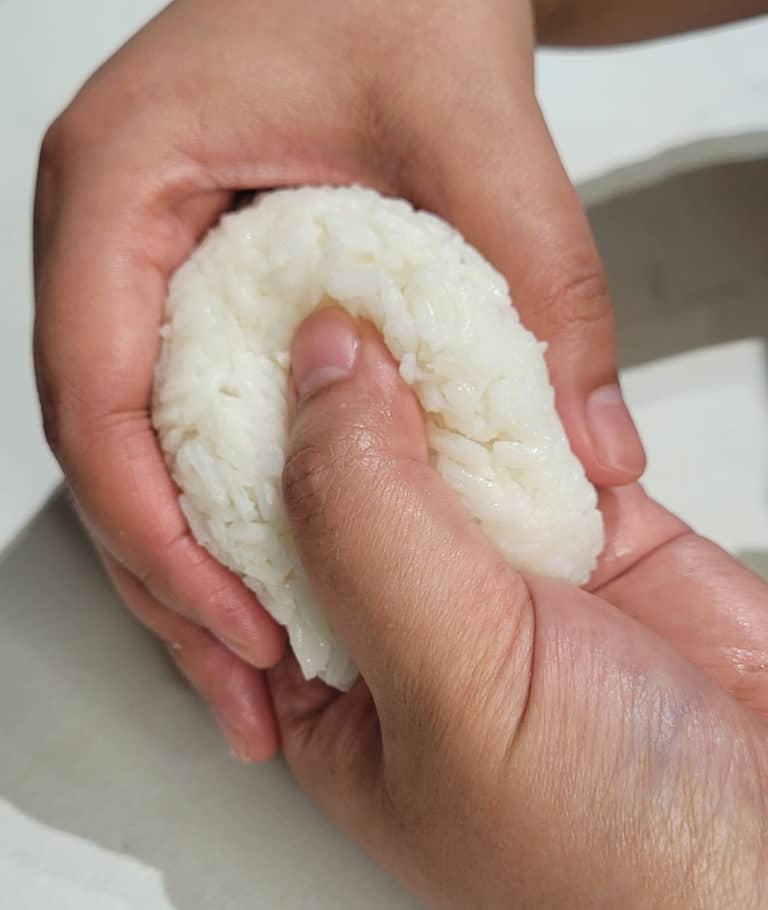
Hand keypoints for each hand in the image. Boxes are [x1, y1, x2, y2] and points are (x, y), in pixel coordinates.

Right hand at [33, 0, 644, 758]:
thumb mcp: (477, 125)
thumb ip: (540, 288)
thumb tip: (595, 455)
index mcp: (123, 183)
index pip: (96, 391)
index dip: (152, 528)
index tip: (231, 621)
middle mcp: (104, 238)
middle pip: (101, 446)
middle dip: (164, 576)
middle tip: (242, 682)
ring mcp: (136, 270)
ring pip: (133, 449)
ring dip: (186, 562)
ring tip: (252, 665)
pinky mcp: (188, 296)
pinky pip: (180, 422)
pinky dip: (221, 506)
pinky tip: (275, 572)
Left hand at [270, 308, 767, 909]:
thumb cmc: (618, 861)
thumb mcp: (452, 690)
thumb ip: (371, 528)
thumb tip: (319, 379)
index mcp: (328, 687)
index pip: (249, 535)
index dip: (245, 430)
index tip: (241, 319)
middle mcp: (401, 625)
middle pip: (344, 473)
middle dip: (342, 385)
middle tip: (329, 269)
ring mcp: (495, 576)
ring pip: (440, 441)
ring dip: (434, 374)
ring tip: (406, 279)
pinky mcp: (584, 540)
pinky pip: (533, 436)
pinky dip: (523, 389)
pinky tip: (498, 337)